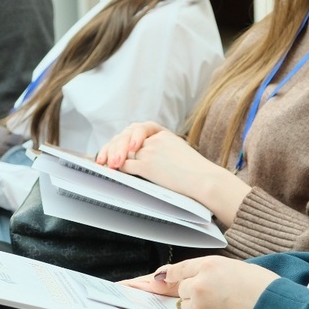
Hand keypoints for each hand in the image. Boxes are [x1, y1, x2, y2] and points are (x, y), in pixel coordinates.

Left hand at [98, 124, 249, 224]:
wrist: (205, 180)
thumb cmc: (195, 172)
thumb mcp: (178, 152)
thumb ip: (160, 151)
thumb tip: (136, 159)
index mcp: (163, 133)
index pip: (135, 129)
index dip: (121, 138)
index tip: (113, 148)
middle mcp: (155, 139)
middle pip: (125, 136)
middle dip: (112, 146)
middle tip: (103, 159)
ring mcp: (151, 151)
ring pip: (123, 151)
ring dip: (111, 157)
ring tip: (107, 165)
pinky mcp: (148, 165)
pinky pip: (126, 165)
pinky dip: (116, 169)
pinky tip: (112, 173)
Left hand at [124, 256, 278, 308]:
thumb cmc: (265, 289)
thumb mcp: (238, 269)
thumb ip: (215, 272)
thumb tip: (203, 278)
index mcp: (210, 264)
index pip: (180, 269)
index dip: (168, 275)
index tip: (157, 279)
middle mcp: (200, 281)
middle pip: (181, 289)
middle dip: (191, 294)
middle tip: (211, 299)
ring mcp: (200, 302)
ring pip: (187, 306)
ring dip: (198, 308)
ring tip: (223, 308)